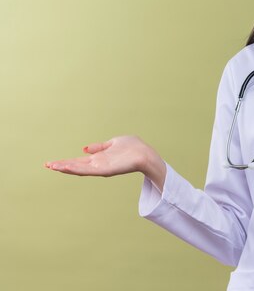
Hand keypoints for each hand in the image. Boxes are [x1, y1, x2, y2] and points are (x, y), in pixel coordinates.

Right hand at [45, 135, 165, 188]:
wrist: (145, 154)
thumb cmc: (133, 148)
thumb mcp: (113, 143)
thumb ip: (99, 147)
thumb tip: (85, 148)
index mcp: (99, 158)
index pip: (79, 161)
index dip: (66, 161)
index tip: (52, 162)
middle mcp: (98, 164)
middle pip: (76, 165)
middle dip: (62, 165)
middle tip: (47, 165)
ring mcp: (101, 168)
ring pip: (80, 169)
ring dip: (67, 167)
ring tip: (53, 166)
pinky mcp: (106, 170)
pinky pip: (89, 171)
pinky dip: (78, 169)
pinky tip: (68, 168)